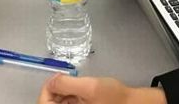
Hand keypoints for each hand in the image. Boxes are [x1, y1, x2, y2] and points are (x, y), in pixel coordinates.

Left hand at [38, 74, 165, 103]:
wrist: (132, 103)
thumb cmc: (116, 98)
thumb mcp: (90, 86)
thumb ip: (67, 83)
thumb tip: (52, 80)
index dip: (46, 90)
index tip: (54, 79)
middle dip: (54, 91)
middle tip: (63, 78)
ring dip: (61, 94)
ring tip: (73, 84)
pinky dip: (68, 97)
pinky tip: (77, 91)